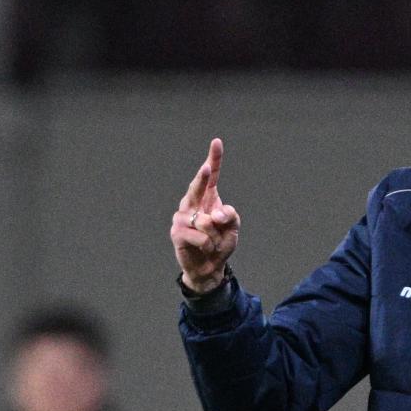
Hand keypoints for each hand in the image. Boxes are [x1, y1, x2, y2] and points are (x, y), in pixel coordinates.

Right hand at [171, 138, 239, 292]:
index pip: (212, 177)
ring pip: (206, 221)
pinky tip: (204, 249)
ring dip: (214, 235)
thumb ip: (230, 216)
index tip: (217, 142)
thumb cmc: (219, 244)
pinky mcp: (177, 233)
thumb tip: (214, 214)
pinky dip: (208, 245)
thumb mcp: (233, 229)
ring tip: (211, 242)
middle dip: (202, 178)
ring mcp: (182, 217)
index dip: (214, 159)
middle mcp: (192, 204)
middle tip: (207, 168)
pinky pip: (201, 236)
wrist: (208, 268)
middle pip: (199, 188)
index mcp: (208, 199)